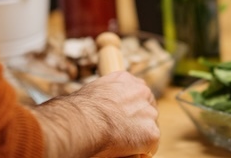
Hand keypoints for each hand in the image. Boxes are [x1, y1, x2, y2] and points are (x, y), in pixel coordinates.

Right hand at [32, 71, 159, 157]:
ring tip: (121, 142)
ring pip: (149, 127)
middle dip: (139, 120)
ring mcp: (149, 112)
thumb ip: (102, 95)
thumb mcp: (91, 92)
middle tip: (123, 132)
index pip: (136, 92)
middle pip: (147, 108)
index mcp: (126, 79)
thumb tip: (93, 105)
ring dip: (138, 135)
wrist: (84, 122)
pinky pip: (150, 145)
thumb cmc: (79, 110)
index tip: (123, 117)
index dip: (130, 107)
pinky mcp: (151, 133)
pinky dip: (140, 150)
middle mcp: (141, 91)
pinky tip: (126, 150)